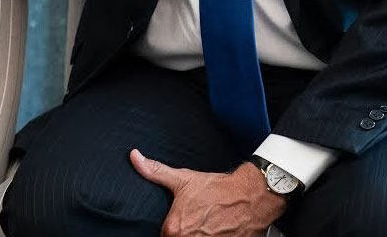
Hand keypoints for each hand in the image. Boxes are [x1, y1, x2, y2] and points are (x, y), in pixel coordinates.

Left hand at [129, 149, 284, 236]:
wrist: (251, 196)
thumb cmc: (218, 189)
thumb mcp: (183, 178)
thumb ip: (155, 171)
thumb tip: (135, 157)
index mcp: (174, 228)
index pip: (163, 235)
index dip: (171, 228)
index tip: (180, 220)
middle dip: (185, 232)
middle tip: (196, 220)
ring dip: (198, 235)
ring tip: (208, 225)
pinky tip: (217, 230)